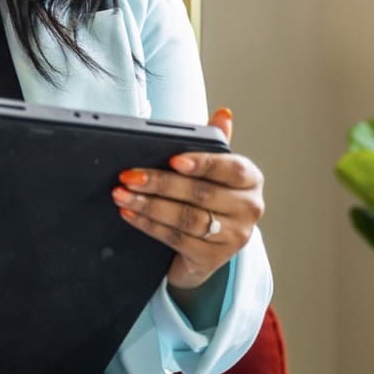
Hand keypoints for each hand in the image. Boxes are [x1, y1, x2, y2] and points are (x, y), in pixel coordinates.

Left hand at [112, 108, 264, 289]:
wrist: (204, 249)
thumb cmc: (208, 201)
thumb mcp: (213, 172)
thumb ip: (215, 143)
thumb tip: (223, 114)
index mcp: (251, 180)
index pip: (230, 168)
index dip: (202, 163)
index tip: (173, 160)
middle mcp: (249, 209)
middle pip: (201, 194)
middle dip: (160, 183)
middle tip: (129, 176)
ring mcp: (234, 237)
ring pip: (186, 218)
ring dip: (149, 205)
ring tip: (122, 195)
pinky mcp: (213, 259)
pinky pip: (176, 239)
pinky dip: (149, 225)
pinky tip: (130, 215)